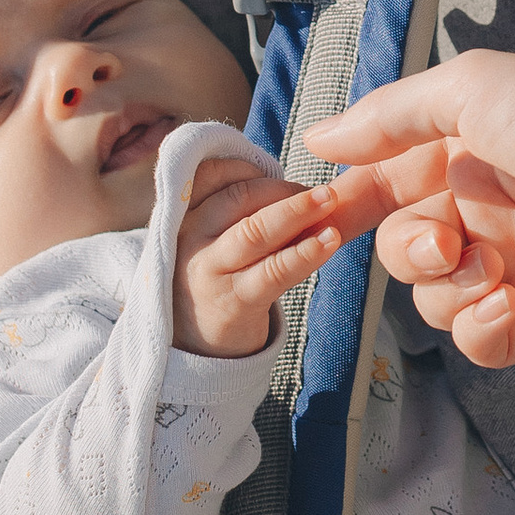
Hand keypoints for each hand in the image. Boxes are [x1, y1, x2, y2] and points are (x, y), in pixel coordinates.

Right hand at [170, 154, 352, 357]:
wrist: (197, 346)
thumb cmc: (217, 278)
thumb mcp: (212, 239)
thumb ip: (241, 209)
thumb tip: (300, 185)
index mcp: (184, 215)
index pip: (211, 174)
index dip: (249, 167)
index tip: (279, 172)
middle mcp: (190, 238)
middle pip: (238, 198)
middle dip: (284, 189)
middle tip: (322, 192)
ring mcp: (209, 271)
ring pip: (254, 231)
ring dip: (297, 211)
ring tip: (330, 201)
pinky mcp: (234, 301)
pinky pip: (274, 271)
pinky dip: (305, 253)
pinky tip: (329, 241)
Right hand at [309, 52, 514, 369]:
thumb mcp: (474, 89)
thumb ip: (391, 115)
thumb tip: (318, 137)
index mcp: (470, 154)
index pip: (387, 184)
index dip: (348, 204)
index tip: (318, 217)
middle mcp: (490, 212)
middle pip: (402, 249)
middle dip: (408, 249)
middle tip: (444, 239)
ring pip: (434, 301)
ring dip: (449, 288)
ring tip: (496, 269)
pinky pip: (479, 343)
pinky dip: (480, 326)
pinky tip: (511, 300)